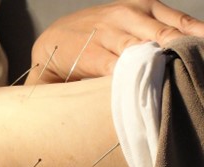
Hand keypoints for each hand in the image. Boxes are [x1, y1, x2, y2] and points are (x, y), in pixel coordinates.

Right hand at [25, 0, 203, 84]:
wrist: (54, 41)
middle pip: (165, 34)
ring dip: (161, 63)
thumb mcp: (128, 22)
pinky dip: (133, 76)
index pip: (178, 21)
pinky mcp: (94, 55)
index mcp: (142, 6)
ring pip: (143, 50)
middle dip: (183, 49)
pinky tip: (146, 84)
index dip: (197, 35)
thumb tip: (186, 50)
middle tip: (199, 62)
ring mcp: (110, 35)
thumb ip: (155, 31)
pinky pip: (119, 68)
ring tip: (178, 76)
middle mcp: (128, 16)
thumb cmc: (98, 34)